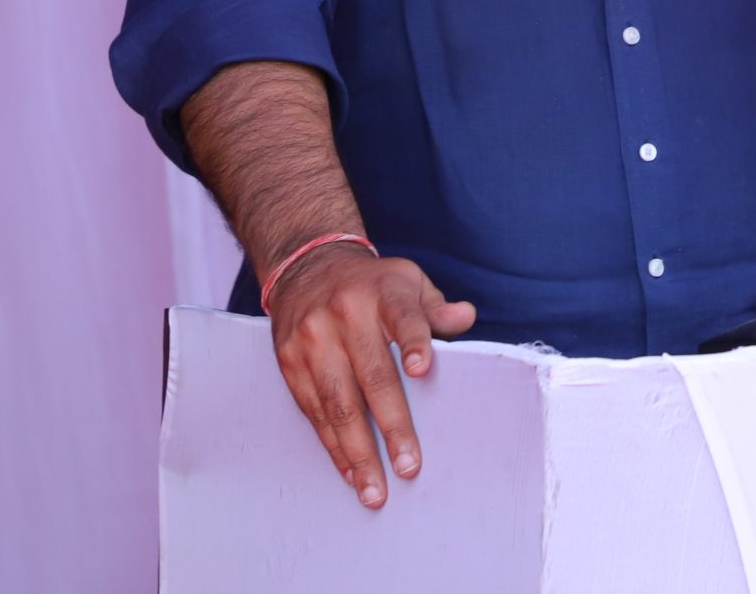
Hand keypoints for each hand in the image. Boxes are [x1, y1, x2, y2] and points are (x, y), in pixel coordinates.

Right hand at [268, 244, 476, 506]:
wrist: (305, 265)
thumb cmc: (372, 284)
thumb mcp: (408, 281)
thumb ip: (435, 307)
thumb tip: (465, 318)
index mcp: (383, 292)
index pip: (404, 316)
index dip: (413, 341)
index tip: (421, 369)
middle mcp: (345, 314)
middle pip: (371, 374)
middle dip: (391, 425)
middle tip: (409, 466)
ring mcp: (313, 340)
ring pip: (337, 403)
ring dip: (356, 451)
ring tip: (374, 489)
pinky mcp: (290, 362)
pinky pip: (312, 411)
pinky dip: (332, 445)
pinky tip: (349, 470)